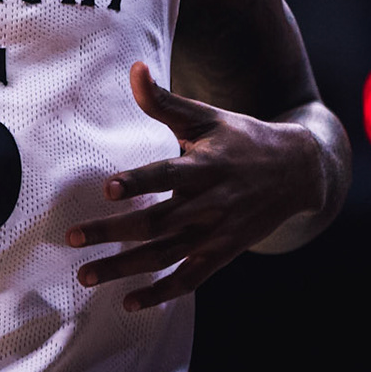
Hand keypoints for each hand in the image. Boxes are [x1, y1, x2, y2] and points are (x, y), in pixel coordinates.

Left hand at [65, 62, 323, 310]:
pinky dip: (161, 293)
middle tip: (72, 238)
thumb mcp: (207, 117)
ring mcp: (217, 232)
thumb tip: (134, 68)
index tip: (107, 188)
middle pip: (157, 222)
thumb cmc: (241, 138)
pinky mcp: (224, 253)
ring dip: (125, 268)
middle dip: (113, 232)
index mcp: (205, 165)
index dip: (138, 182)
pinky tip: (129, 303)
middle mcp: (211, 202)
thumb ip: (164, 101)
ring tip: (86, 277)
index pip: (167, 174)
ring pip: (166, 256)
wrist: (298, 171)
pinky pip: (190, 279)